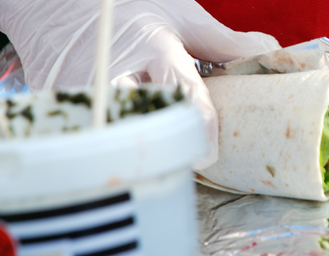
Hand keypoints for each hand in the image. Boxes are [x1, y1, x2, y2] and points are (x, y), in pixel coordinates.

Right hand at [0, 0, 280, 168]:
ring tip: (149, 166)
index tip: (207, 155)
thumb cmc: (127, 8)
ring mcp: (82, 93)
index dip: (198, 125)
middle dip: (161, 149)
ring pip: (108, 139)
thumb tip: (270, 53)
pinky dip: (103, 155)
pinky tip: (119, 159)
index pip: (181, 91)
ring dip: (130, 156)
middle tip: (177, 167)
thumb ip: (223, 42)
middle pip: (141, 123)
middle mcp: (115, 72)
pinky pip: (85, 142)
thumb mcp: (178, 15)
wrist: (59, 4)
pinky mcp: (58, 109)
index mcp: (152, 47)